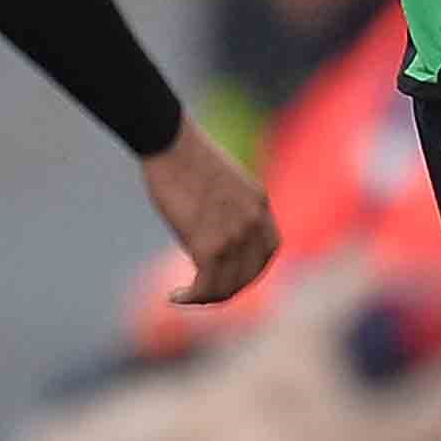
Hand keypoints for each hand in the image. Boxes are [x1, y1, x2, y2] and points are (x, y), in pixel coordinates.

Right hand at [142, 125, 278, 305]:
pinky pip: (206, 285)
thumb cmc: (183, 157)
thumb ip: (228, 208)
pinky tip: (175, 296)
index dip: (252, 268)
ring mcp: (235, 235)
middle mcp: (254, 222)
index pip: (269, 249)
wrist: (170, 142)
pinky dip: (191, 298)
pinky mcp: (209, 245)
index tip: (230, 274)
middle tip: (202, 291)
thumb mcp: (221, 182)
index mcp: (259, 203)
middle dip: (228, 288)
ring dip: (206, 298)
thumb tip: (210, 236)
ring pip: (228, 285)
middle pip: (251, 273)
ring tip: (185, 296)